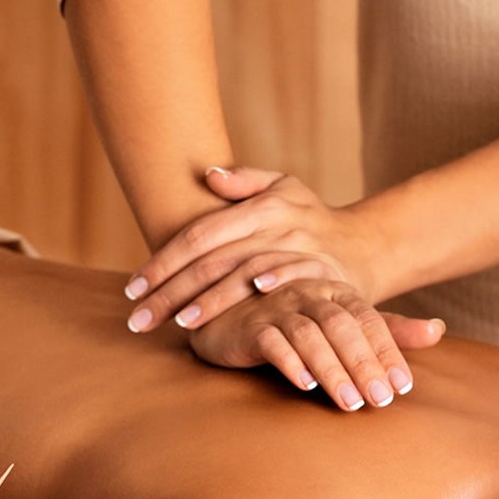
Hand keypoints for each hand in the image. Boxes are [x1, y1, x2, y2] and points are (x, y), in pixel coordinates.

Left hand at [124, 167, 379, 335]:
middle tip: (140, 320)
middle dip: (172, 291)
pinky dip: (271, 285)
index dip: (163, 262)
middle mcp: (277, 224)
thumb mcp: (284, 189)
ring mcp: (301, 248)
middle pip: (212, 259)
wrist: (366, 247)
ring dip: (213, 299)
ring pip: (246, 272)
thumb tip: (208, 175)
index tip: (132, 289)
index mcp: (259, 206)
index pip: (198, 235)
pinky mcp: (324, 272)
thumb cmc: (312, 220)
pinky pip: (292, 277)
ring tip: (180, 323)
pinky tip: (247, 299)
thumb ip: (246, 182)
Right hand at [188, 279, 443, 409]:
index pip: (368, 320)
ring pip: (309, 336)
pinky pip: (271, 341)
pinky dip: (289, 362)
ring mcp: (276, 307)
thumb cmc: (293, 322)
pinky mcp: (248, 326)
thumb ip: (388, 329)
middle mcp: (308, 293)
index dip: (388, 352)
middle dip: (364, 364)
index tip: (403, 387)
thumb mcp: (343, 324)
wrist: (228, 319)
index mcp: (335, 292)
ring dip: (332, 370)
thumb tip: (438, 330)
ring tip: (350, 403)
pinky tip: (305, 385)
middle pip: (342, 327)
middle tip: (381, 401)